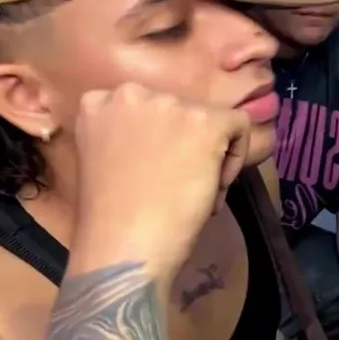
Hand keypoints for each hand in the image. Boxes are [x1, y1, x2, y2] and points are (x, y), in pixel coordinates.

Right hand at [73, 82, 249, 277]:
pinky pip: (239, 126)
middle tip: (177, 184)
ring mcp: (170, 104)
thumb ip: (129, 135)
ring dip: (210, 155)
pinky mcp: (205, 122)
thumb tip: (172, 137)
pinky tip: (213, 189)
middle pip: (181, 112)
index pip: (146, 108)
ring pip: (211, 121)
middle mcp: (132, 93)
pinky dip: (236, 157)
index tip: (155, 170)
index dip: (158, 140)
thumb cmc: (110, 217)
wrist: (123, 246)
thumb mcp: (107, 159)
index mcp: (99, 102)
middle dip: (185, 146)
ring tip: (193, 193)